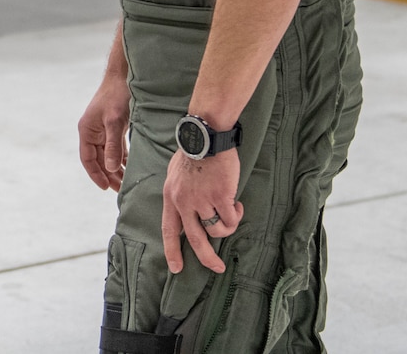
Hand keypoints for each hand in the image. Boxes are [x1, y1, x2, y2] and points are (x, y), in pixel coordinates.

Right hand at [78, 73, 130, 189]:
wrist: (124, 76)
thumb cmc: (116, 95)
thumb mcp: (115, 122)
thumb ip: (113, 145)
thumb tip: (112, 168)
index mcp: (86, 130)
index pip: (87, 159)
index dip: (95, 174)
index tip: (105, 187)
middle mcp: (92, 131)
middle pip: (98, 159)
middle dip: (108, 174)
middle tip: (119, 189)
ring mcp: (102, 129)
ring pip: (107, 154)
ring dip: (115, 168)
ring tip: (125, 182)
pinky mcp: (113, 126)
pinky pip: (115, 147)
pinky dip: (121, 157)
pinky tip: (129, 166)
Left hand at [160, 148, 242, 273]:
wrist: (206, 137)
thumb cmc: (193, 152)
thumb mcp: (175, 174)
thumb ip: (179, 194)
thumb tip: (185, 210)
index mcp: (171, 197)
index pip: (169, 230)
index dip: (172, 251)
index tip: (176, 268)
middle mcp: (184, 202)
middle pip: (195, 240)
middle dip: (207, 258)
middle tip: (217, 268)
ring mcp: (202, 200)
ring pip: (217, 230)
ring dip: (227, 226)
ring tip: (231, 212)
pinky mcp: (221, 197)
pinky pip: (231, 219)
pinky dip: (237, 215)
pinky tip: (237, 204)